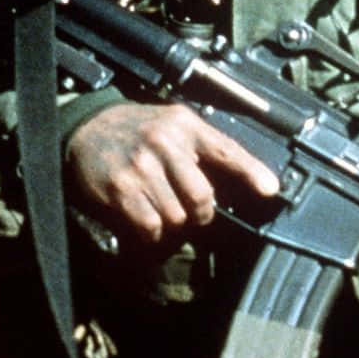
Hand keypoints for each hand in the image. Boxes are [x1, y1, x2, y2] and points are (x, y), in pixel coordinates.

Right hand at [64, 102, 279, 244]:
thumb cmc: (138, 130)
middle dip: (201, 213)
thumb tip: (245, 181)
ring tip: (163, 207)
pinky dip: (152, 232)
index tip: (270, 190)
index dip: (251, 171)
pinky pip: (151, 226)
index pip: (225, 149)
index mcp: (185, 125)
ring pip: (177, 217)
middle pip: (202, 197)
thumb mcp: (175, 125)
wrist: (87, 127)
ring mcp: (141, 166)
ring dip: (174, 223)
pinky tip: (146, 217)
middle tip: (191, 210)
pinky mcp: (121, 189)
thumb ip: (205, 148)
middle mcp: (165, 143)